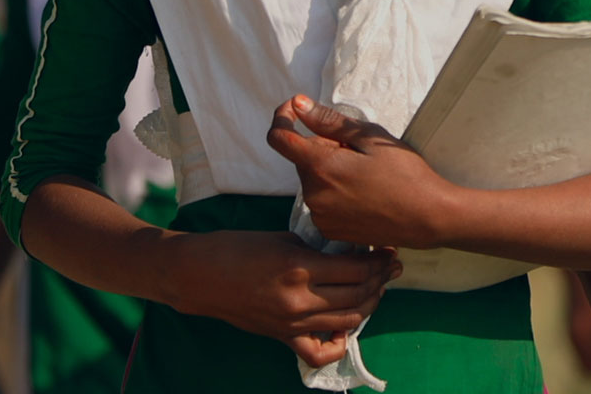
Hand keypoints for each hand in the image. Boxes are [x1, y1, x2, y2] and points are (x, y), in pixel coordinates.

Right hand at [162, 229, 399, 367]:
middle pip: (358, 296)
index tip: (389, 250)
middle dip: (381, 280)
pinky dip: (339, 342)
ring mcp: (291, 323)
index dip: (379, 260)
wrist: (199, 275)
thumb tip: (351, 252)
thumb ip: (319, 248)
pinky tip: (344, 326)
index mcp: (301, 268)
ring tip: (376, 287)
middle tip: (390, 267)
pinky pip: (319, 352)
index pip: (357, 270)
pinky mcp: (282, 337)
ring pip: (348, 322)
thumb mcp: (286, 237)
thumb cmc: (239, 247)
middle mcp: (300, 300)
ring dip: (369, 304)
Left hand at [266, 96, 453, 248]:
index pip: (279, 138)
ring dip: (330, 170)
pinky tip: (364, 194)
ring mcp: (320, 216)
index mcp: (321, 167)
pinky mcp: (330, 231)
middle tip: (360, 150)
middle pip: (303, 159)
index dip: (283, 117)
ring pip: (314, 180)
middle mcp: (313, 195)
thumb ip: (329, 121)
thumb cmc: (406, 173)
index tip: (297, 109)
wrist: (428, 217)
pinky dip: (335, 192)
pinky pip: (322, 202)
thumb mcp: (371, 138)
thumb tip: (298, 104)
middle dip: (323, 147)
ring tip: (366, 174)